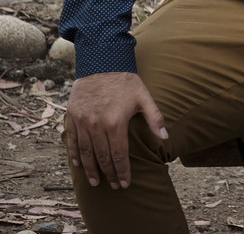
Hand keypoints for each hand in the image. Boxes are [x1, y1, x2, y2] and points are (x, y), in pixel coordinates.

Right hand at [65, 72, 167, 189]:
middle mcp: (96, 125)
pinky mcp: (72, 117)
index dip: (122, 171)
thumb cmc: (126, 81)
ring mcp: (82, 121)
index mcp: (115, 122)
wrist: (102, 63)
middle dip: (108, 173)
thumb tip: (165, 137)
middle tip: (113, 186)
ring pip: (85, 152)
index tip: (125, 183)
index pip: (118, 154)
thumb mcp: (145, 97)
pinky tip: (78, 164)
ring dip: (90, 169)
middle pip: (102, 156)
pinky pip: (72, 140)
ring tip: (95, 181)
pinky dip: (74, 154)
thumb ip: (155, 118)